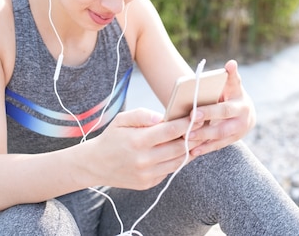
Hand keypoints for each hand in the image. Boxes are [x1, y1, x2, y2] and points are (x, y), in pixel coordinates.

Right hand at [86, 108, 200, 189]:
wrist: (95, 165)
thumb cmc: (112, 138)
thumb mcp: (122, 120)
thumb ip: (142, 115)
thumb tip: (163, 117)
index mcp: (138, 140)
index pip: (170, 131)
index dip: (187, 123)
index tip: (198, 117)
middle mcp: (144, 160)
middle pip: (178, 147)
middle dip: (193, 136)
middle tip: (203, 127)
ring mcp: (147, 174)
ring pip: (178, 162)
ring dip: (189, 150)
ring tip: (196, 139)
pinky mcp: (148, 184)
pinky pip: (169, 171)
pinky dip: (177, 161)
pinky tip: (181, 151)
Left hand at [186, 60, 255, 156]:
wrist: (246, 113)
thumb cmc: (234, 94)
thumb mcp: (234, 85)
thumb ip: (231, 76)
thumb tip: (231, 63)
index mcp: (241, 106)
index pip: (224, 109)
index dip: (210, 111)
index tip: (194, 112)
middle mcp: (242, 122)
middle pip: (221, 127)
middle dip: (203, 129)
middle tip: (186, 129)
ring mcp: (238, 134)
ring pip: (219, 139)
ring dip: (202, 140)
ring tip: (186, 138)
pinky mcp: (232, 142)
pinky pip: (217, 147)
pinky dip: (204, 149)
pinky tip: (192, 151)